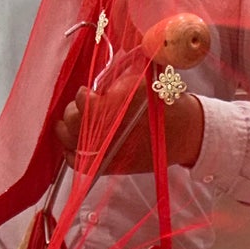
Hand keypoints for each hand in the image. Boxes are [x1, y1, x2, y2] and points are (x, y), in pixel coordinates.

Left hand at [54, 81, 203, 175]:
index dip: (83, 95)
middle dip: (73, 111)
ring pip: (69, 142)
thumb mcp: (137, 82)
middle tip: (80, 107)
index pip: (83, 101)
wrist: (183, 131)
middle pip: (73, 121)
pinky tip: (73, 143)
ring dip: (67, 130)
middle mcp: (109, 133)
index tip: (89, 92)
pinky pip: (77, 163)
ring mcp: (107, 152)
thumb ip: (111, 84)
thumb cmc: (162, 104)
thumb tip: (92, 88)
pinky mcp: (108, 166)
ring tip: (74, 122)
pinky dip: (70, 152)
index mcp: (117, 108)